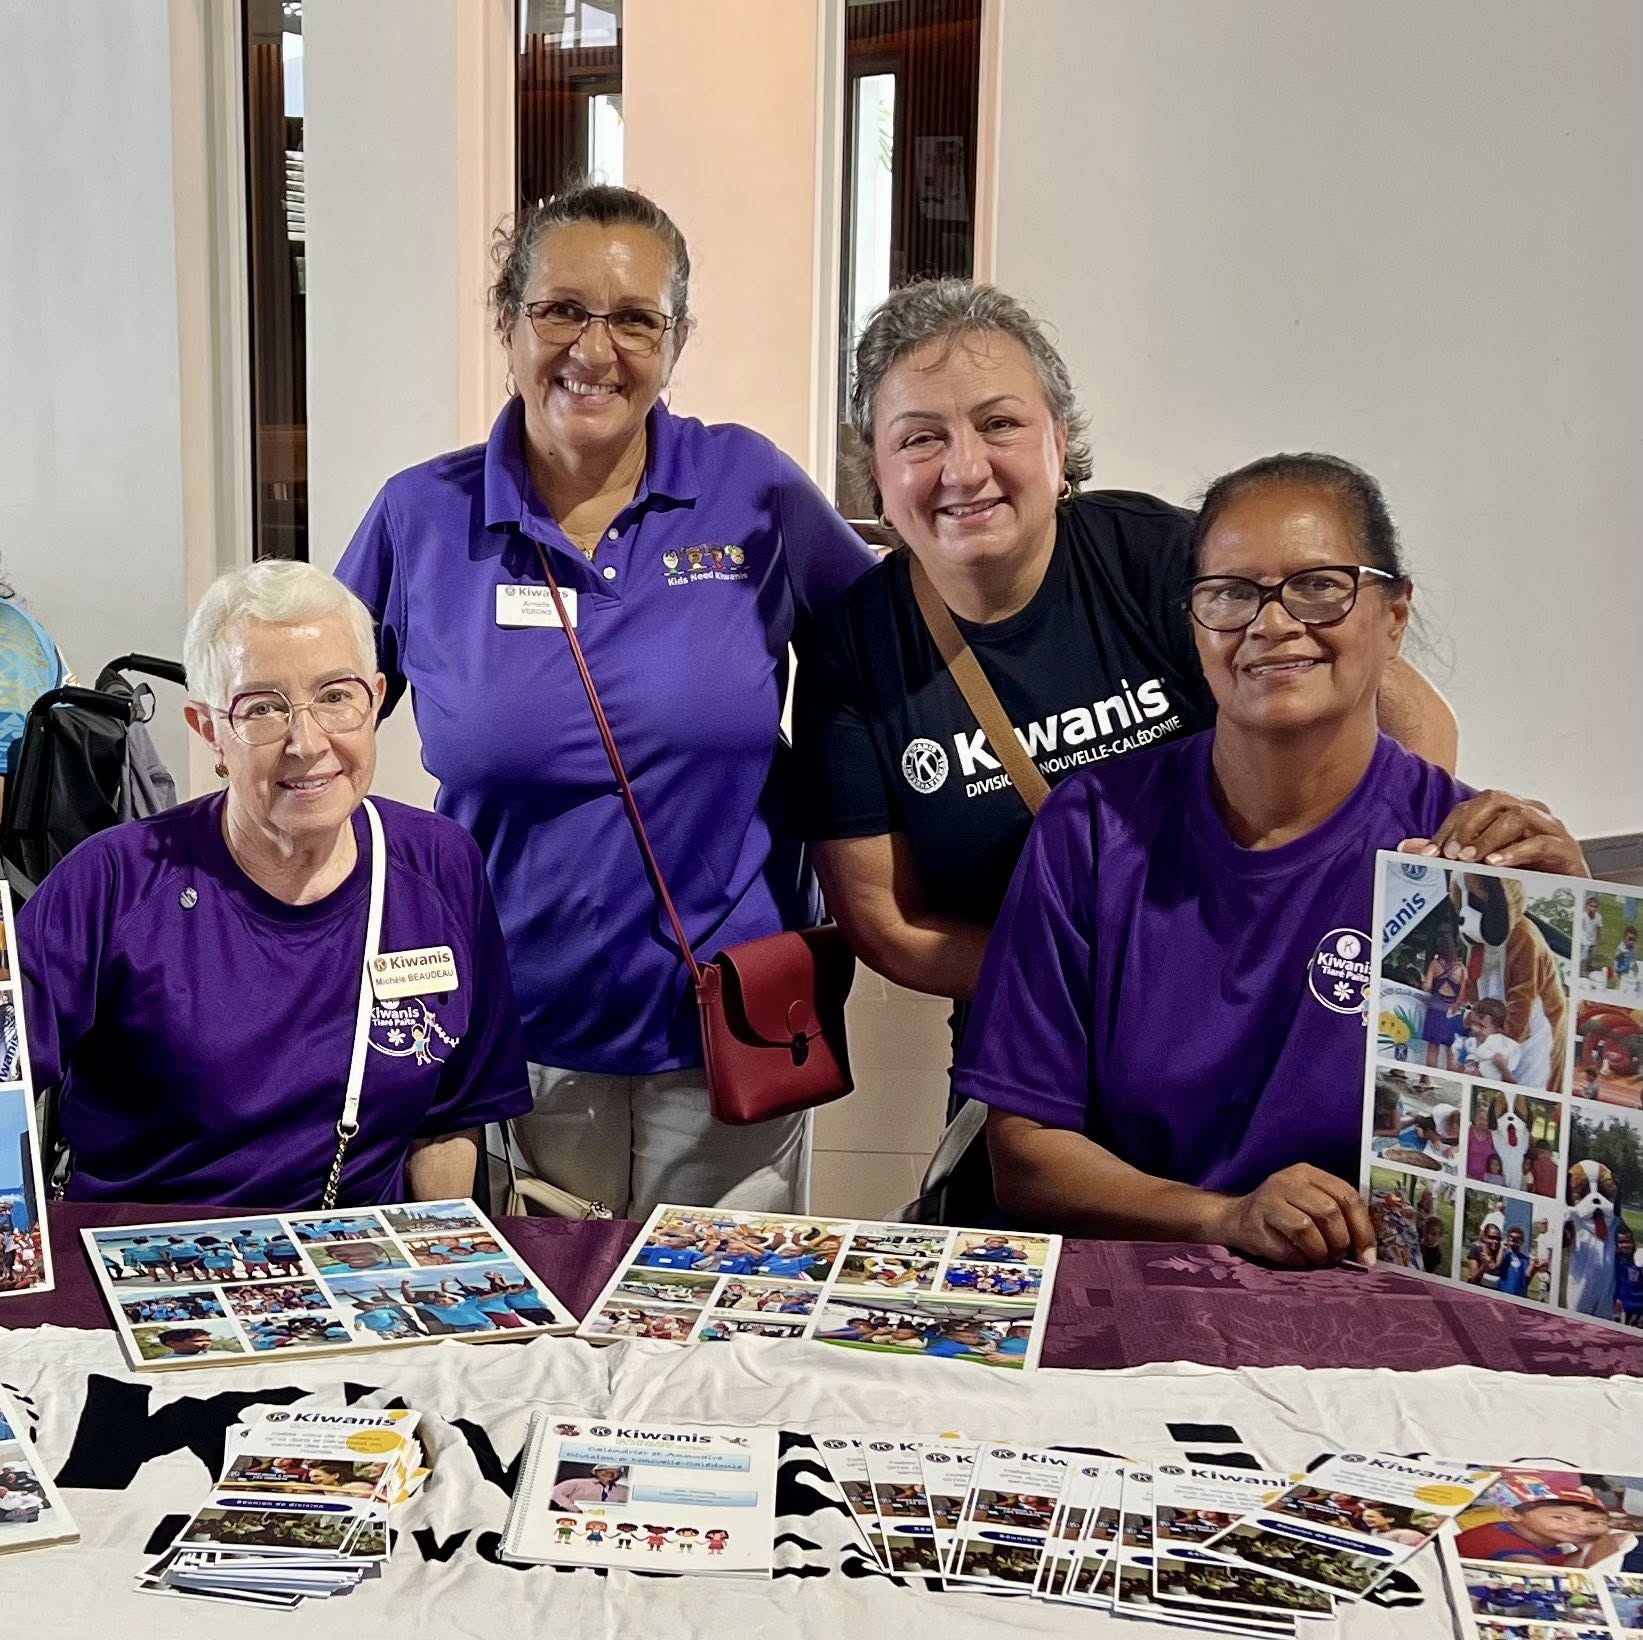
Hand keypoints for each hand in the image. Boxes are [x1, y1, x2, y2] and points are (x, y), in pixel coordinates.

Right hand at [1212, 1164, 1377, 1268]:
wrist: (1237, 1218)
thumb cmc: (1286, 1214)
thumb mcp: (1312, 1202)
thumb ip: (1340, 1216)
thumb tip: (1369, 1253)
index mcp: (1308, 1173)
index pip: (1347, 1196)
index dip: (1363, 1229)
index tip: (1368, 1255)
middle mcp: (1287, 1180)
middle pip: (1329, 1212)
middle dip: (1340, 1242)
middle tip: (1338, 1257)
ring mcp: (1268, 1199)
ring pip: (1307, 1229)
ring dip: (1320, 1252)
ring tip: (1319, 1258)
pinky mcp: (1255, 1222)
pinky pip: (1286, 1247)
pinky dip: (1299, 1259)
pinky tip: (1298, 1257)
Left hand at [1400, 790, 1588, 874]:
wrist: (1568, 900)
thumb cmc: (1523, 877)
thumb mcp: (1480, 864)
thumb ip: (1446, 853)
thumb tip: (1406, 846)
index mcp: (1506, 812)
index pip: (1472, 807)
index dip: (1448, 827)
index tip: (1428, 853)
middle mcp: (1529, 813)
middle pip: (1495, 800)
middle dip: (1467, 825)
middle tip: (1450, 854)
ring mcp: (1550, 828)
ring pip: (1517, 816)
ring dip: (1488, 838)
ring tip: (1469, 861)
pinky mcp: (1566, 848)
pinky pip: (1541, 842)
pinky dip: (1515, 853)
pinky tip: (1496, 865)